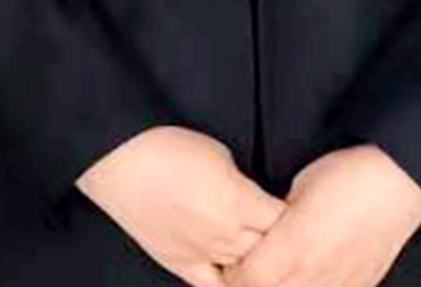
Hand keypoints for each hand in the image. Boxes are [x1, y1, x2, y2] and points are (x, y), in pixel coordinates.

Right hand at [75, 125, 288, 286]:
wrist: (125, 161)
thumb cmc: (170, 147)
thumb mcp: (221, 155)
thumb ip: (242, 185)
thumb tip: (251, 199)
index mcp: (240, 201)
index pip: (284, 221)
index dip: (293, 217)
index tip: (295, 211)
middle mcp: (226, 234)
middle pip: (269, 250)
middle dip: (278, 242)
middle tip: (280, 233)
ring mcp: (203, 253)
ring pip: (245, 273)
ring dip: (255, 262)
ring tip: (259, 252)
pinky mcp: (180, 264)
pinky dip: (228, 284)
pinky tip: (236, 278)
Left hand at [220, 144, 420, 286]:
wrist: (399, 181)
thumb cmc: (351, 175)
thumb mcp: (299, 186)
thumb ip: (275, 216)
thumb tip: (261, 229)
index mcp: (292, 246)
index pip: (244, 281)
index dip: (232, 272)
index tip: (231, 259)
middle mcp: (313, 274)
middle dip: (254, 281)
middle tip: (254, 264)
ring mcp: (338, 286)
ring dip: (283, 286)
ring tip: (284, 267)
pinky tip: (312, 272)